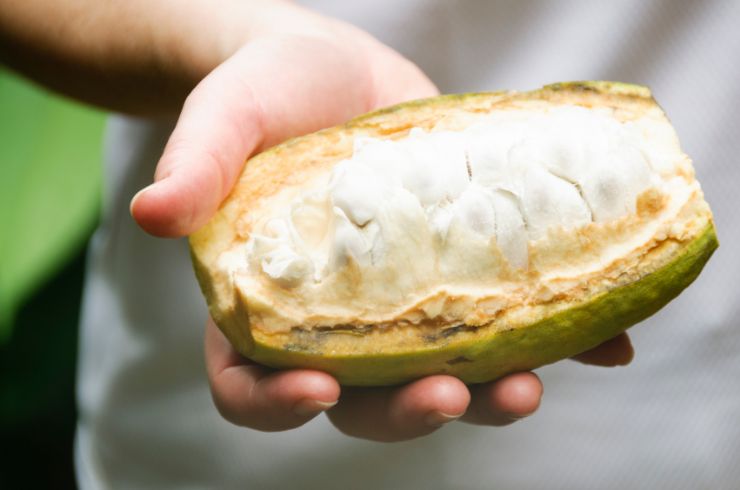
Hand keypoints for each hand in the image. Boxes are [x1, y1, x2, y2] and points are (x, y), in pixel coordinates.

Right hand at [130, 8, 633, 441]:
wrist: (334, 70)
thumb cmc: (267, 93)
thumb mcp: (227, 114)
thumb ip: (196, 162)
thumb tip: (151, 212)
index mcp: (261, 304)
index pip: (249, 384)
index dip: (277, 405)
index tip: (317, 390)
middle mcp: (332, 322)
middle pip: (359, 400)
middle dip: (404, 412)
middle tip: (451, 393)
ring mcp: (400, 303)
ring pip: (437, 374)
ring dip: (486, 392)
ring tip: (531, 380)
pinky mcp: (457, 272)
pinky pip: (503, 322)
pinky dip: (555, 339)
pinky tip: (600, 340)